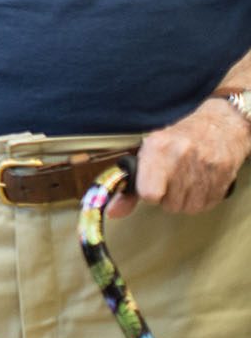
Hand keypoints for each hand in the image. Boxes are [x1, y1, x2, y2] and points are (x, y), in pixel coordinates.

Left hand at [110, 98, 250, 217]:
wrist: (218, 125)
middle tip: (170, 181)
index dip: (148, 194)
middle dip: (167, 197)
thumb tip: (113, 211)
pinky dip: (202, 199)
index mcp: (157, 147)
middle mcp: (182, 155)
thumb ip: (129, 185)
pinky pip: (208, 205)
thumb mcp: (148, 152)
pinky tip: (200, 183)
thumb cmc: (178, 139)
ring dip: (185, 200)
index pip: (149, 193)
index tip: (149, 187)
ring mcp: (205, 166)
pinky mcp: (224, 175)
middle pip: (170, 204)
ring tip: (185, 181)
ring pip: (189, 207)